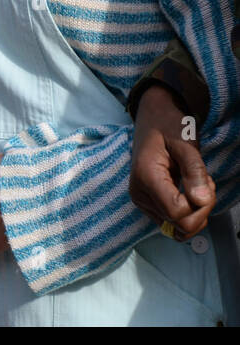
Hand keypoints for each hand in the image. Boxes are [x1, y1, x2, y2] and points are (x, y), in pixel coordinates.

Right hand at [130, 84, 214, 239]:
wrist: (153, 118)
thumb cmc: (169, 126)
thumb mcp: (186, 143)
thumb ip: (195, 171)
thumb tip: (201, 201)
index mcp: (146, 178)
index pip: (178, 213)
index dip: (199, 205)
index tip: (205, 182)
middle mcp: (140, 195)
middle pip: (179, 224)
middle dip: (201, 209)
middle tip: (203, 182)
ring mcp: (142, 201)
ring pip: (178, 226)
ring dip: (196, 210)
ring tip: (196, 183)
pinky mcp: (148, 204)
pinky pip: (174, 221)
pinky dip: (188, 212)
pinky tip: (188, 191)